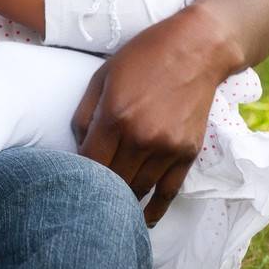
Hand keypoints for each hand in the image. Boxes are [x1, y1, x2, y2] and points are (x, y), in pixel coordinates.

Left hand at [72, 5, 232, 224]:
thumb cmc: (143, 57)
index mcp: (115, 116)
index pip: (89, 163)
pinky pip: (169, 192)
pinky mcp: (188, 153)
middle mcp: (141, 137)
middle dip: (98, 190)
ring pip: (138, 189)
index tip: (73, 176)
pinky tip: (143, 218)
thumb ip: (84, 114)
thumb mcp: (102, 77)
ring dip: (123, 201)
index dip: (79, 174)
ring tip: (110, 206)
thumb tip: (78, 147)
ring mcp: (168, 147)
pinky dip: (155, 208)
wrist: (195, 49)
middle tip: (89, 193)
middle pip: (113, 182)